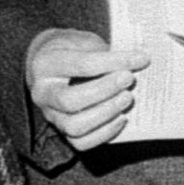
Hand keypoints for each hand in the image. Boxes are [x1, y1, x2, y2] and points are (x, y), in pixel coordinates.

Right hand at [26, 28, 148, 151]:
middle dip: (105, 90)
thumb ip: (106, 51)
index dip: (114, 62)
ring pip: (74, 126)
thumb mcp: (85, 41)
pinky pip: (81, 143)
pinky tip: (122, 118)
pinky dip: (105, 133)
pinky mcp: (62, 131)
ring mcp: (51, 115)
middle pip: (70, 100)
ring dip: (106, 113)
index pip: (81, 64)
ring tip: (127, 98)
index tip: (140, 58)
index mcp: (46, 64)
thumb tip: (139, 62)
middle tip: (129, 79)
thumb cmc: (75, 50)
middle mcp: (43, 93)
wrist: (57, 64)